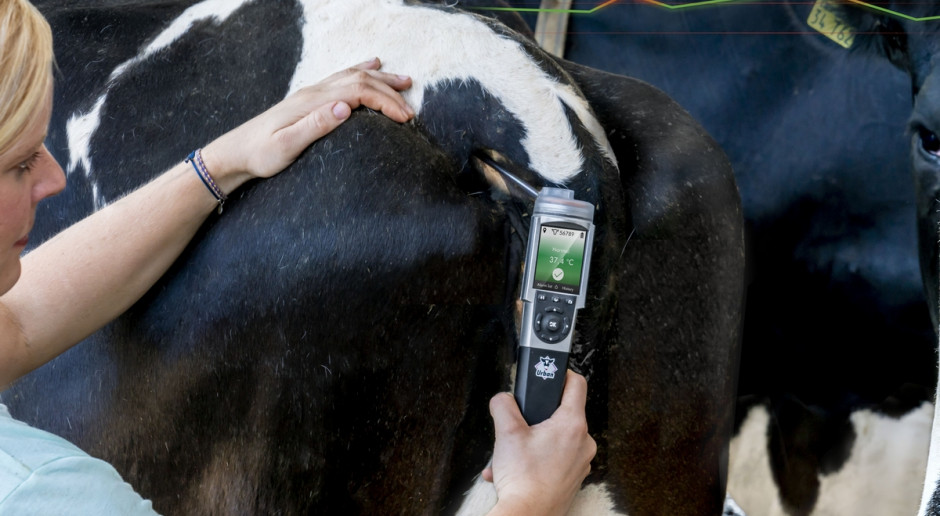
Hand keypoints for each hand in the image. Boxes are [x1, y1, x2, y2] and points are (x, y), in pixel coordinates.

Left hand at [201, 57, 413, 191]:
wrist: (236, 152)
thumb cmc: (261, 155)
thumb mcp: (286, 147)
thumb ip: (315, 126)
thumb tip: (344, 108)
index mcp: (313, 103)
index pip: (358, 93)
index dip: (385, 103)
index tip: (406, 118)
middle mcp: (314, 92)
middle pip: (361, 81)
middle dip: (390, 93)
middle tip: (412, 112)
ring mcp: (312, 93)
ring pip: (354, 76)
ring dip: (382, 78)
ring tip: (406, 82)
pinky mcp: (310, 99)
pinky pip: (342, 77)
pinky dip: (362, 70)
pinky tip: (373, 66)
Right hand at [484, 371, 595, 515]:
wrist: (528, 515)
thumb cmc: (524, 480)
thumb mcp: (506, 433)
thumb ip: (503, 405)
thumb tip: (503, 398)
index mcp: (572, 425)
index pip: (577, 384)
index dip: (564, 373)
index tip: (554, 373)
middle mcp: (583, 442)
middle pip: (562, 414)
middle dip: (537, 418)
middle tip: (520, 425)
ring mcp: (580, 462)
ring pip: (556, 439)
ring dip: (532, 442)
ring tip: (513, 454)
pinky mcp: (573, 477)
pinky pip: (555, 458)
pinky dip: (536, 459)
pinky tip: (516, 468)